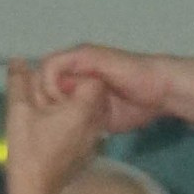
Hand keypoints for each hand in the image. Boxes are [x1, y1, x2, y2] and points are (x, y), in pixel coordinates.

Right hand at [2, 55, 110, 193]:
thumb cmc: (28, 153)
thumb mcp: (19, 111)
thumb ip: (19, 81)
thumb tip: (18, 61)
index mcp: (83, 111)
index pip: (93, 79)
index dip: (74, 77)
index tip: (55, 87)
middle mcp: (94, 125)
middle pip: (93, 95)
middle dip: (73, 91)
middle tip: (49, 99)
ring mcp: (93, 142)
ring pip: (91, 112)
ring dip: (73, 108)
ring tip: (49, 115)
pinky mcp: (87, 154)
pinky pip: (86, 129)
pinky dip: (74, 125)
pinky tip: (54, 131)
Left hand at [38, 46, 193, 137]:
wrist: (157, 91)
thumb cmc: (135, 105)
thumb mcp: (100, 118)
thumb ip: (83, 119)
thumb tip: (69, 137)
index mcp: (77, 79)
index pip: (44, 88)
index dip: (39, 107)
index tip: (41, 129)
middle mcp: (75, 67)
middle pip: (38, 79)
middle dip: (36, 102)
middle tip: (40, 124)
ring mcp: (78, 59)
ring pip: (42, 72)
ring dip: (41, 95)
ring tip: (48, 116)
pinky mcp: (83, 56)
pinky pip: (53, 66)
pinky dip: (50, 84)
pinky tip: (58, 104)